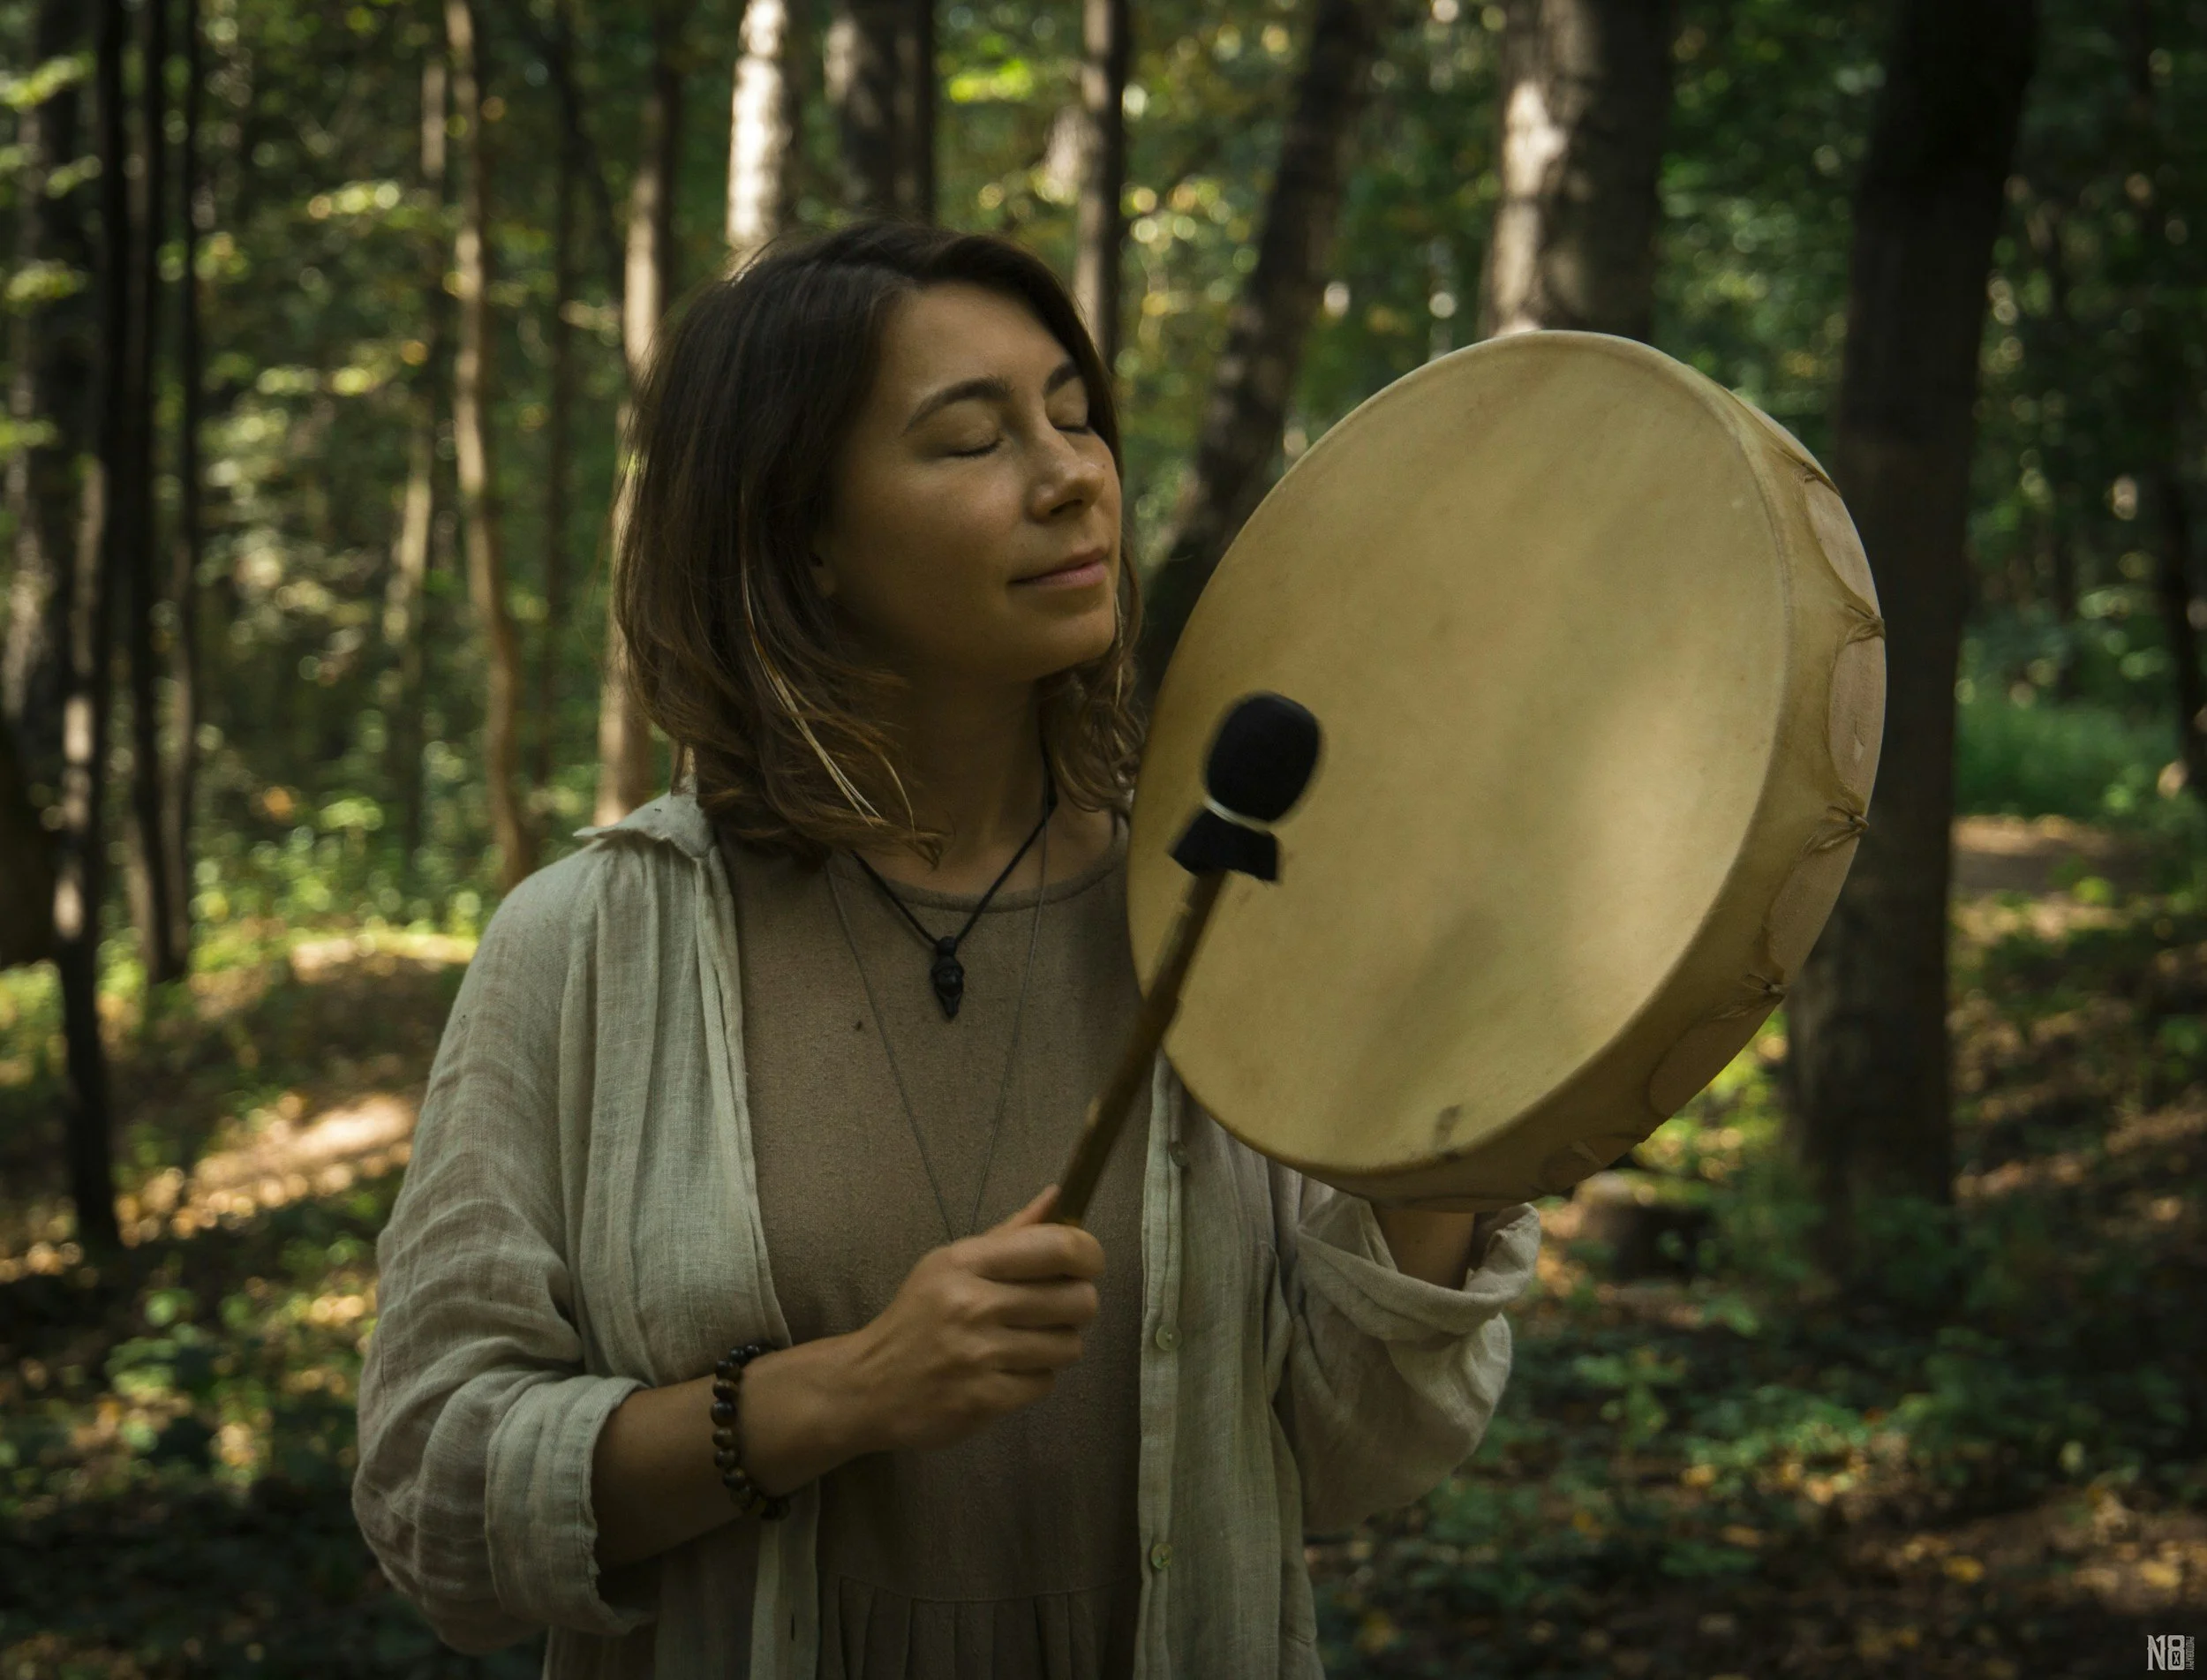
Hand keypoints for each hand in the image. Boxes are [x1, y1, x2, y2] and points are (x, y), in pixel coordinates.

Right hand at [846, 1185, 1103, 1452]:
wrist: (868, 1385)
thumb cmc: (919, 1317)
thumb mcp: (951, 1264)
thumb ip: (1009, 1234)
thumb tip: (1058, 1197)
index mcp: (967, 1262)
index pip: (1057, 1247)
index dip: (1089, 1255)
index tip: (1087, 1266)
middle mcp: (973, 1304)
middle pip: (1077, 1300)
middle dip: (1078, 1306)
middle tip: (1055, 1310)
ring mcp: (978, 1355)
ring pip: (1068, 1346)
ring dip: (1056, 1345)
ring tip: (1027, 1342)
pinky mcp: (983, 1399)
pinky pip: (1045, 1383)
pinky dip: (1034, 1379)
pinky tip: (1007, 1371)